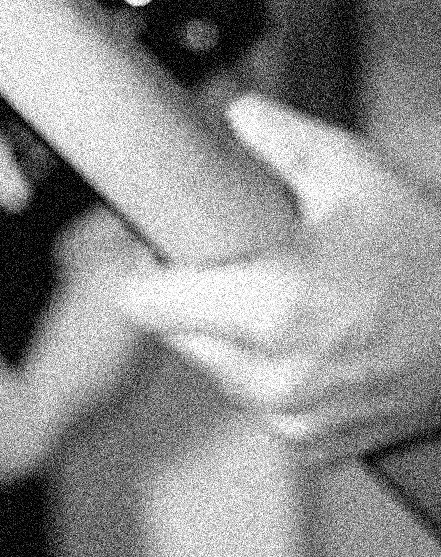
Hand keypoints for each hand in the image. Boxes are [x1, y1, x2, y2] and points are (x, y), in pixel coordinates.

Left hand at [116, 93, 440, 454]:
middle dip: (191, 299)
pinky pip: (262, 403)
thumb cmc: (432, 253)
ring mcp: (295, 417)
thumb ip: (283, 139)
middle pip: (176, 337)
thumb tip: (236, 113)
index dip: (144, 268)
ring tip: (283, 295)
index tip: (158, 247)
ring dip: (229, 338)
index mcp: (269, 308)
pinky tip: (312, 337)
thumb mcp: (358, 176)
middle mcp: (274, 375)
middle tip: (232, 261)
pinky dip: (271, 374)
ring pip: (217, 372)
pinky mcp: (315, 444)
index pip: (146, 304)